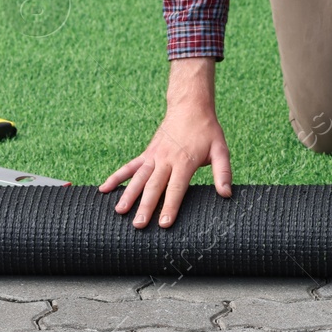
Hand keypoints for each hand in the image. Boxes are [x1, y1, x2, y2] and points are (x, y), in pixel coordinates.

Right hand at [98, 57, 232, 227]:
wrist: (189, 106)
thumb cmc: (207, 131)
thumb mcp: (221, 150)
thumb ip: (223, 173)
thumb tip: (227, 194)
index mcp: (184, 162)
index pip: (176, 188)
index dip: (170, 206)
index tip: (164, 224)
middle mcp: (166, 160)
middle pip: (154, 186)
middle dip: (146, 207)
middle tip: (138, 225)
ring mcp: (154, 156)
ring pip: (138, 178)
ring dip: (128, 194)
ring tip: (119, 211)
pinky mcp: (147, 154)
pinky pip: (129, 167)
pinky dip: (116, 177)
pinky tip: (104, 189)